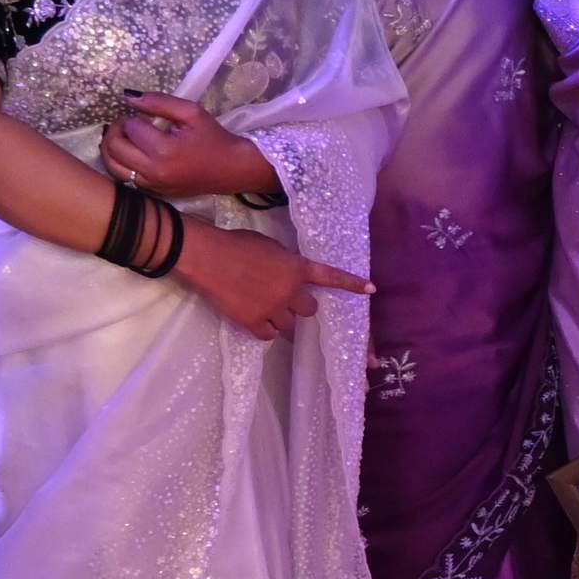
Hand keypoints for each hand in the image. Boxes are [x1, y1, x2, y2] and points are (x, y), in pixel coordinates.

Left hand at [105, 92, 282, 202]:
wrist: (233, 170)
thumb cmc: (215, 139)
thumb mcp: (192, 112)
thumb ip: (159, 101)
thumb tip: (129, 97)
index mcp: (164, 150)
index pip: (131, 127)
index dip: (136, 117)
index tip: (149, 117)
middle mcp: (153, 171)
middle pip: (113, 146)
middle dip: (118, 129)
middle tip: (132, 124)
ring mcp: (151, 185)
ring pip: (111, 165)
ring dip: (113, 147)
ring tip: (129, 138)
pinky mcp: (152, 192)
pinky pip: (123, 177)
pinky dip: (121, 163)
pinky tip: (134, 154)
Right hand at [171, 219, 367, 339]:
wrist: (208, 256)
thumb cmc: (236, 243)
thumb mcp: (269, 246)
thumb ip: (284, 262)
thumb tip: (285, 274)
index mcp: (296, 267)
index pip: (330, 276)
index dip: (351, 283)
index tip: (371, 289)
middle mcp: (290, 290)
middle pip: (310, 309)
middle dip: (299, 305)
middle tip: (283, 298)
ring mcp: (273, 308)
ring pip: (289, 324)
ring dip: (280, 317)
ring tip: (262, 305)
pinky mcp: (253, 321)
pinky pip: (268, 335)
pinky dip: (264, 330)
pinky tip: (255, 319)